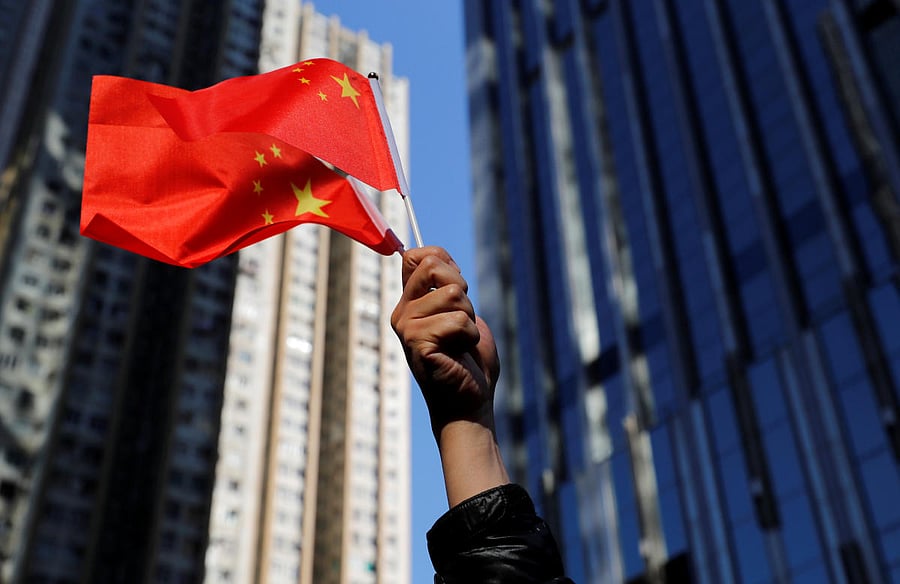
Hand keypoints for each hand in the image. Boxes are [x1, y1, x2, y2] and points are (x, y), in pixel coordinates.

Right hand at [392, 246, 507, 505]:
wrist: (469, 402)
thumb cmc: (468, 360)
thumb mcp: (460, 311)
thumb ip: (446, 284)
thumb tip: (429, 254)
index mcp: (409, 301)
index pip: (420, 256)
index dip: (447, 266)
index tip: (457, 293)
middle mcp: (402, 311)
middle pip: (434, 265)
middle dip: (462, 291)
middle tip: (461, 321)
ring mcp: (406, 327)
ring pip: (454, 293)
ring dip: (469, 318)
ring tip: (460, 342)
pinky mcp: (418, 343)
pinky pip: (458, 321)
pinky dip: (470, 337)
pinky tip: (459, 354)